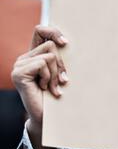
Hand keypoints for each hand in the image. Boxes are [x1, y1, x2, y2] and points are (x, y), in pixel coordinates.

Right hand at [11, 26, 68, 148]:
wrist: (45, 117)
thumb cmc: (55, 96)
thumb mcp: (59, 73)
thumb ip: (59, 59)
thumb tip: (67, 42)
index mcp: (33, 56)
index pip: (40, 30)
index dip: (53, 31)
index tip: (66, 43)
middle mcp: (24, 58)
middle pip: (50, 44)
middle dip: (61, 63)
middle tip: (62, 80)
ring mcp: (19, 65)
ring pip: (49, 55)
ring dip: (56, 72)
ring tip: (53, 87)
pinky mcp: (19, 72)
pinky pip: (43, 63)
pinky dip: (49, 77)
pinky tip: (45, 89)